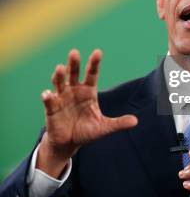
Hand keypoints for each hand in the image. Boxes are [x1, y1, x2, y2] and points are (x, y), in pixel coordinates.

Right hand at [37, 49, 137, 176]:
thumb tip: (136, 121)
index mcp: (88, 92)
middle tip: (74, 52)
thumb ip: (118, 123)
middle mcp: (74, 90)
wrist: (69, 143)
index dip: (94, 63)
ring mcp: (62, 98)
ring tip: (60, 69)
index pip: (92, 74)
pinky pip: (49, 100)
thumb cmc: (87, 131)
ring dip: (59, 76)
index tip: (97, 52)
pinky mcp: (51, 108)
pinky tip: (47, 94)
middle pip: (74, 73)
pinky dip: (47, 97)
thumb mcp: (104, 128)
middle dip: (74, 63)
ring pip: (60, 83)